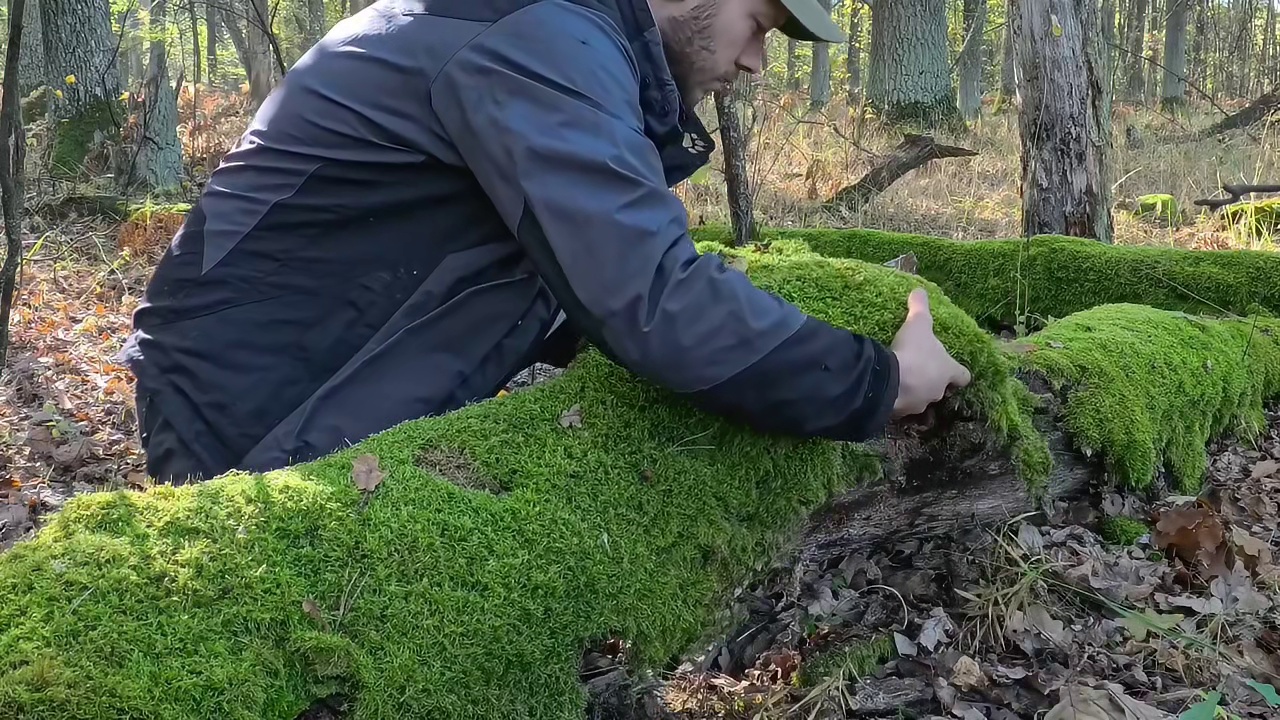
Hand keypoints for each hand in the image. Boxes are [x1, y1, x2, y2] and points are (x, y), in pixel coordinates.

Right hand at [889, 289, 971, 418]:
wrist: (891, 381)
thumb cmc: (914, 351)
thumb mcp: (918, 323)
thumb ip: (920, 307)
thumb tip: (920, 290)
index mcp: (948, 370)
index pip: (962, 375)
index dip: (959, 372)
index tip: (953, 370)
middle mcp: (938, 390)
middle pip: (940, 388)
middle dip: (931, 380)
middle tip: (918, 369)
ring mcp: (920, 403)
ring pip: (920, 398)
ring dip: (913, 390)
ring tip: (899, 379)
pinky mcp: (902, 412)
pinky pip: (901, 405)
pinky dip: (896, 399)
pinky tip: (886, 389)